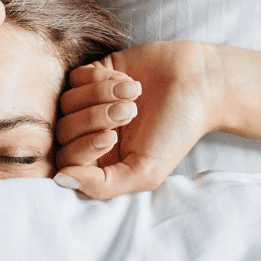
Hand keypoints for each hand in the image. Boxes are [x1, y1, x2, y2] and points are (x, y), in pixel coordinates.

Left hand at [55, 41, 220, 199]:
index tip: (112, 136)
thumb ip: (102, 185)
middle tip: (130, 112)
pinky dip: (100, 79)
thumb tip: (60, 180)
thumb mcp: (144, 172)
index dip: (83, 147)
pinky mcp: (93, 74)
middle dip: (94, 119)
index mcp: (99, 162)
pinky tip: (128, 81)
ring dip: (100, 96)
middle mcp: (89, 134)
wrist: (199, 85)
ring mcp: (88, 103)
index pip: (66, 161)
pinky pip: (75, 77)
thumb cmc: (175, 132)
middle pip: (62, 131)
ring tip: (133, 94)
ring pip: (67, 102)